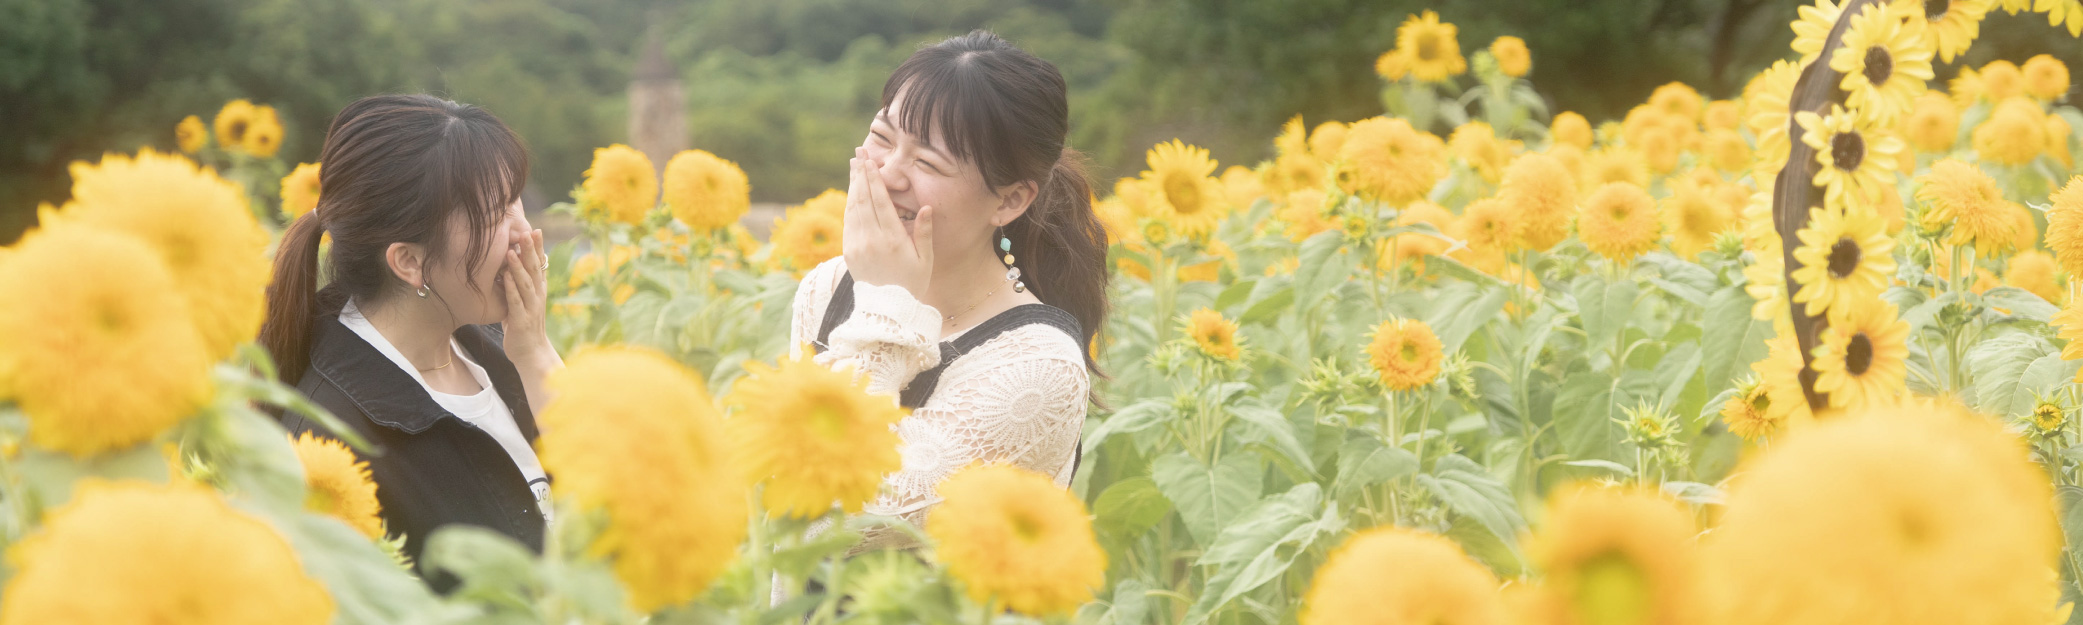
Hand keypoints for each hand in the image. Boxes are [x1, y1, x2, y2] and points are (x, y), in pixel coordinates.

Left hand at [501, 228, 554, 364]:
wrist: (532, 354)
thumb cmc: (524, 327)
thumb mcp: (522, 302)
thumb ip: (517, 287)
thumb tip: (507, 269)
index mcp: (538, 291)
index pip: (539, 265)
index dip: (537, 248)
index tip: (535, 230)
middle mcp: (538, 297)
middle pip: (534, 270)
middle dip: (530, 251)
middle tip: (526, 232)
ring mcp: (531, 308)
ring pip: (525, 284)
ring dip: (518, 267)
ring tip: (511, 251)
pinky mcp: (521, 320)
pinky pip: (515, 302)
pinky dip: (511, 289)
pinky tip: (505, 277)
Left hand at [842, 147, 933, 297]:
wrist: (888, 310)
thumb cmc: (912, 284)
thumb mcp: (925, 260)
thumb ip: (924, 232)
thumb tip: (926, 208)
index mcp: (892, 240)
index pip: (880, 202)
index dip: (873, 179)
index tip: (869, 161)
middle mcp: (871, 240)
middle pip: (863, 199)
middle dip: (860, 174)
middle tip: (858, 153)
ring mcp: (857, 246)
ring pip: (853, 208)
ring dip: (853, 185)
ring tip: (854, 166)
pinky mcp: (849, 252)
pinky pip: (849, 221)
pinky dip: (850, 203)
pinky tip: (853, 191)